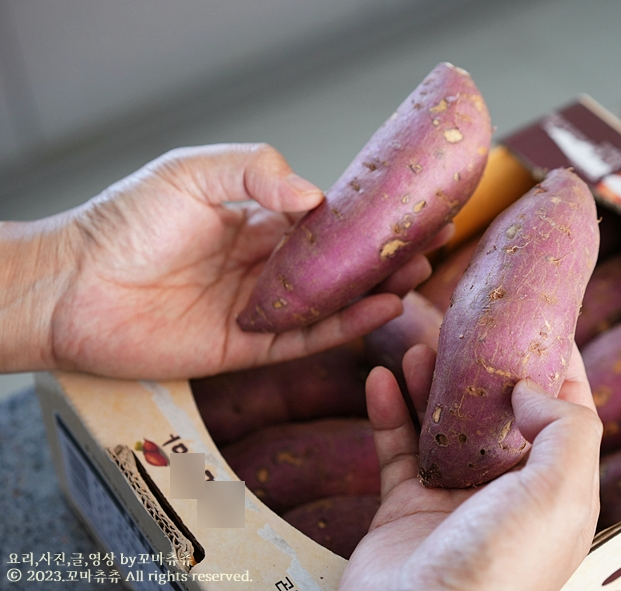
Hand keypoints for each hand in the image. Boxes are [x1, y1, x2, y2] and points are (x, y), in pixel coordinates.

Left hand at [3, 143, 443, 378]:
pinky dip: (344, 325)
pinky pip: (306, 337)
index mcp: (256, 221)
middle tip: (431, 241)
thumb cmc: (126, 222)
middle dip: (384, 252)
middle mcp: (265, 266)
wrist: (74, 287)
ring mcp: (260, 308)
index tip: (411, 204)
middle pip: (338, 262)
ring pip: (331, 301)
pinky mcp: (248, 347)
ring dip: (375, 288)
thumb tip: (317, 198)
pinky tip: (380, 308)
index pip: (326, 219)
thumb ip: (255, 172)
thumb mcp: (192, 173)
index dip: (369, 214)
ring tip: (418, 272)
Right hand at [340, 341, 601, 590]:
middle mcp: (507, 492)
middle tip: (465, 324)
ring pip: (442, 424)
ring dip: (429, 382)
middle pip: (496, 412)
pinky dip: (386, 411)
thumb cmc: (502, 568)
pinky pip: (394, 447)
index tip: (538, 318)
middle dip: (482, 366)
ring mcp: (452, 499)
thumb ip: (565, 428)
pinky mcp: (404, 508)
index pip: (564, 413)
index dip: (554, 364)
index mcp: (556, 490)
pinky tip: (377, 377)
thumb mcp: (560, 493)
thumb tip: (530, 389)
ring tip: (418, 344)